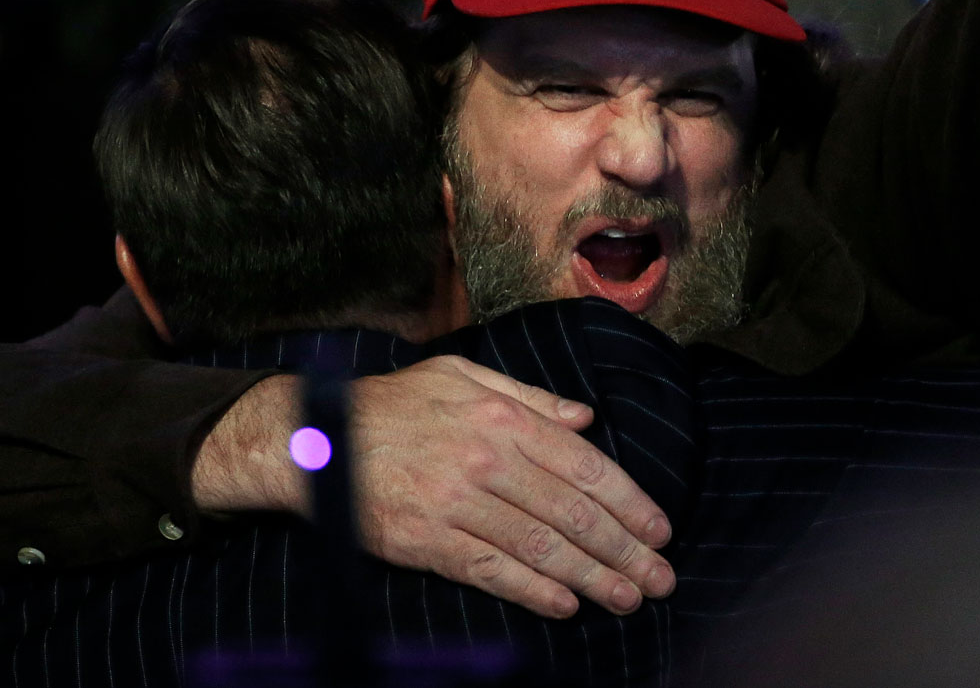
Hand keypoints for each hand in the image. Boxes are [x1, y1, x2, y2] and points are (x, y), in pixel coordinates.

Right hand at [192, 359, 674, 618]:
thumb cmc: (395, 403)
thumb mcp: (462, 377)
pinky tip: (565, 605)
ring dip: (591, 576)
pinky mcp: (426, 542)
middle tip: (661, 578)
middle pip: (571, 513)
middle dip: (624, 549)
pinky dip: (532, 591)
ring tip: (628, 597)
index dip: (629, 502)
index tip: (660, 530)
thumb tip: (585, 417)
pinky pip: (490, 571)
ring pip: (539, 546)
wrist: (316, 437)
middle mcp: (487, 459)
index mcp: (502, 417)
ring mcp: (456, 503)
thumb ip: (529, 396)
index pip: (584, 466)